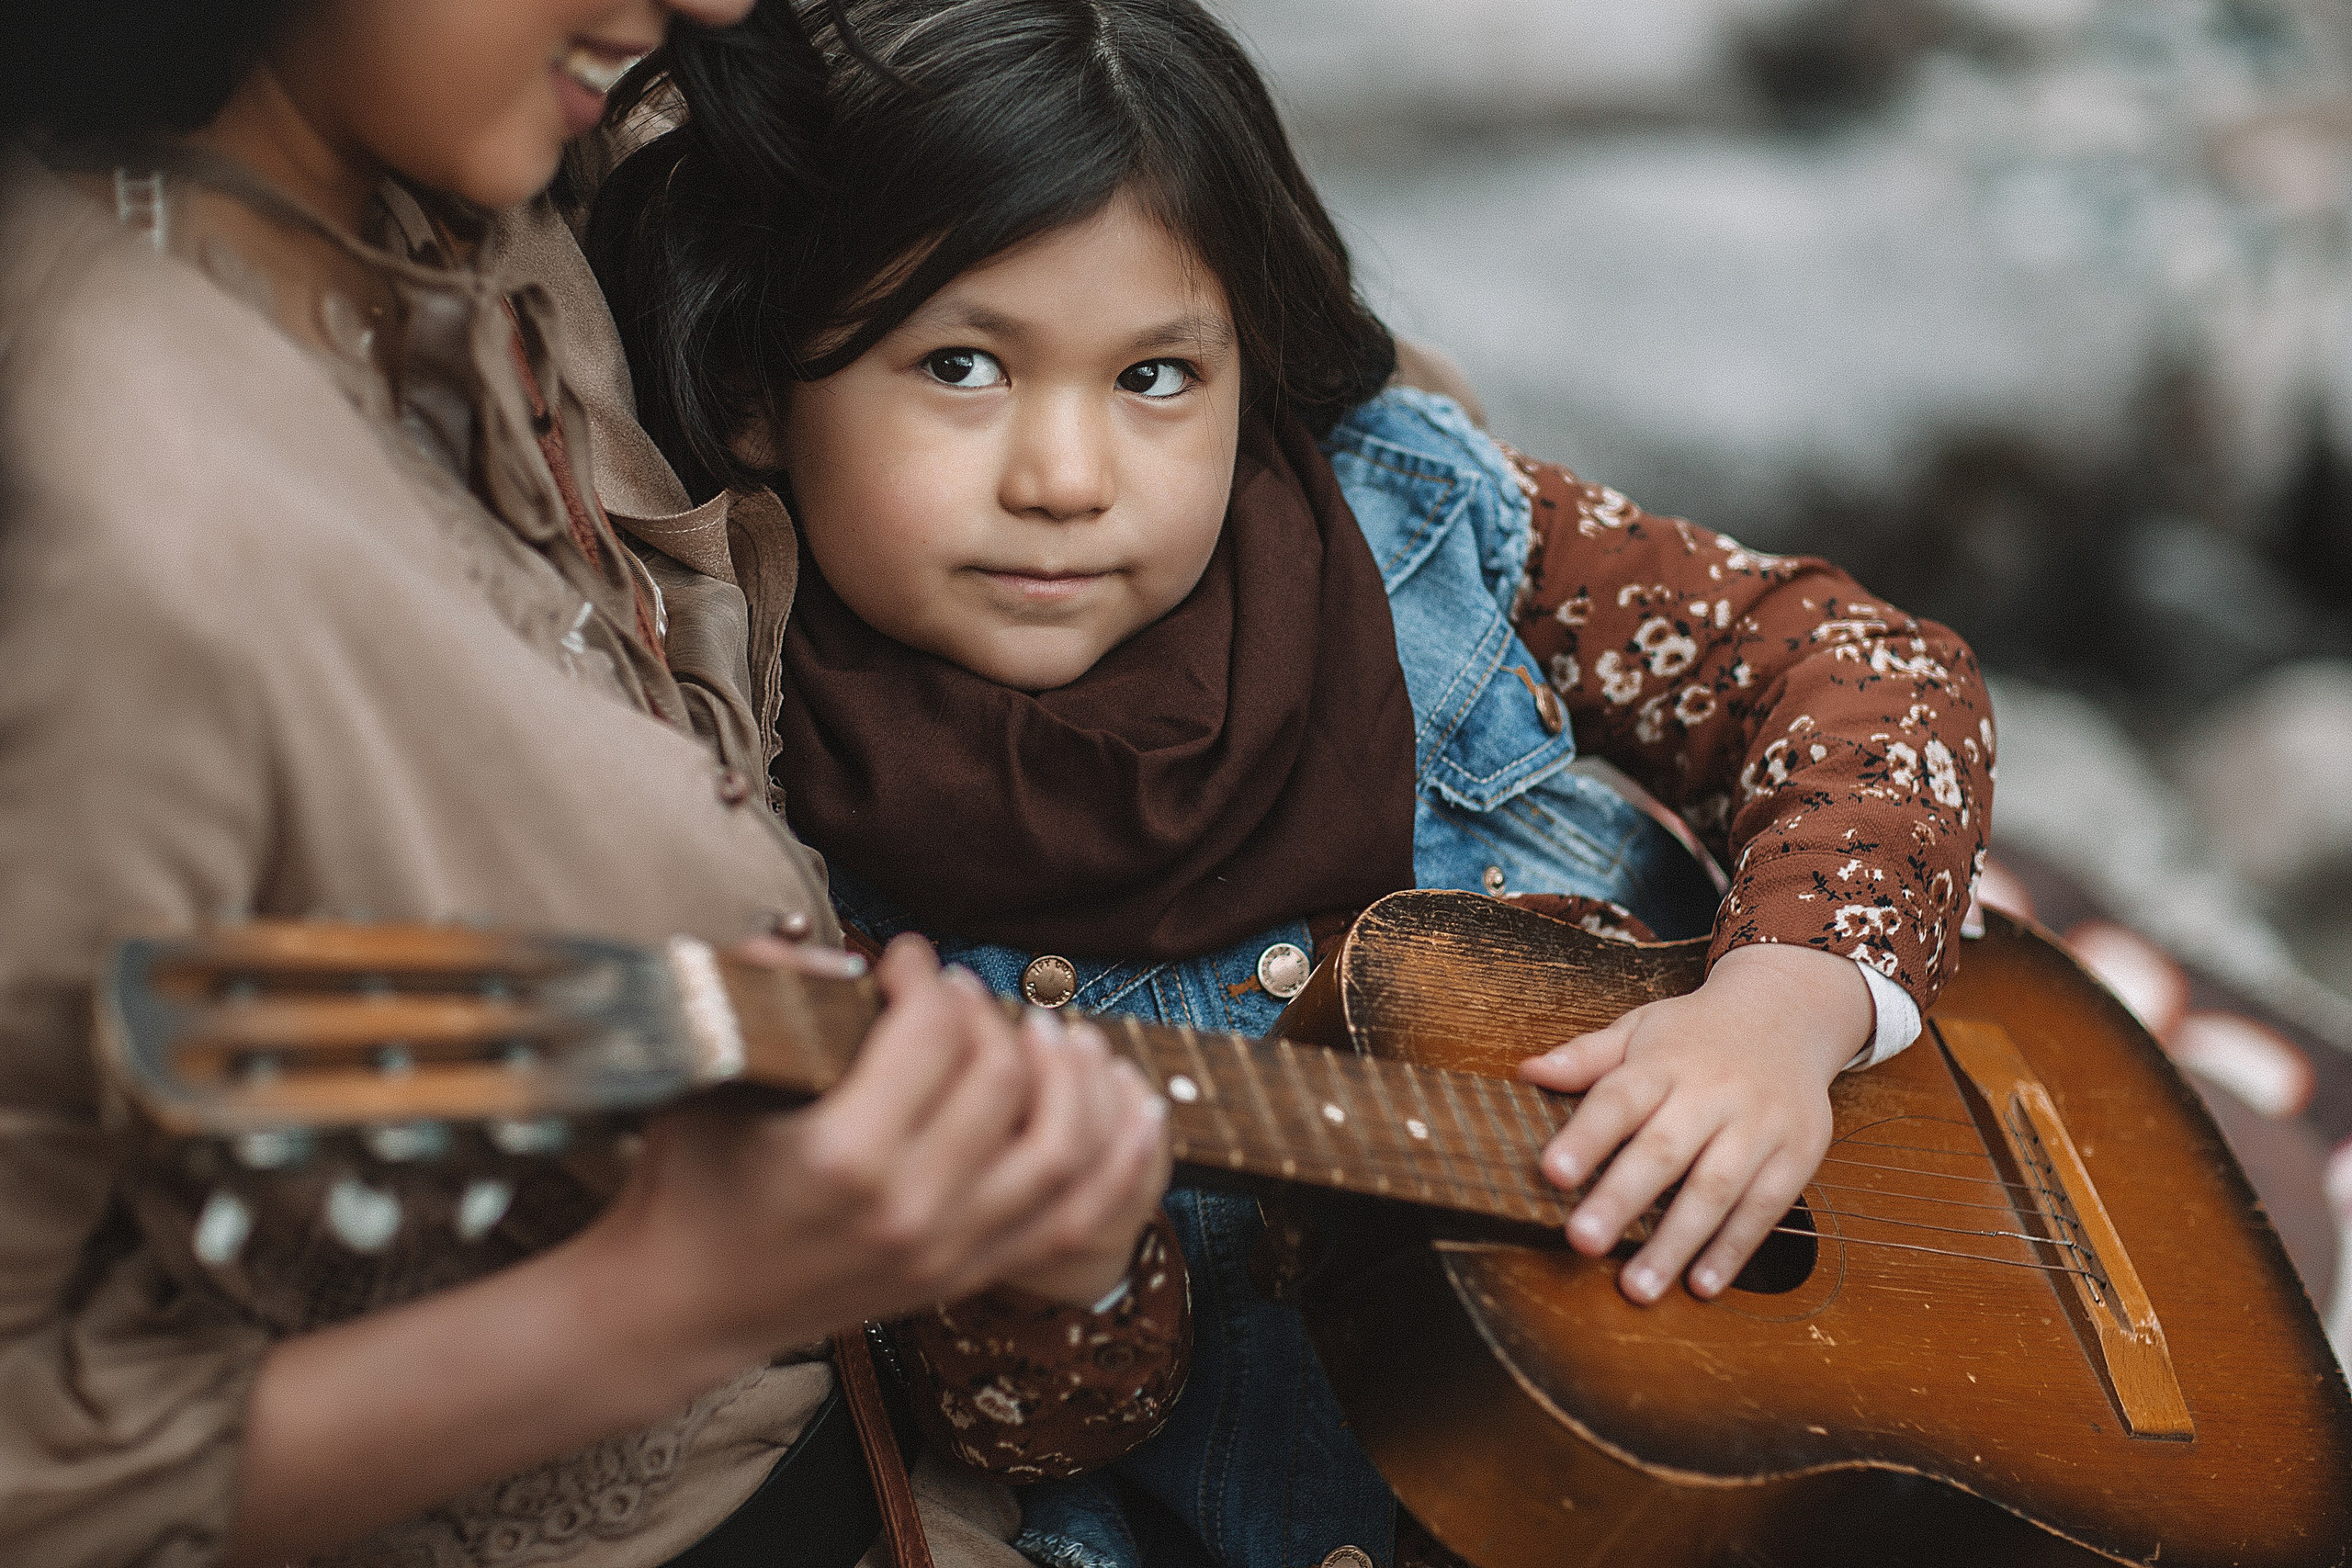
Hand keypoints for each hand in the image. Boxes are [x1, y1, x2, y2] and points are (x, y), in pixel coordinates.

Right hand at [590, 935, 1170, 1377]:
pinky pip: (1078, 1217)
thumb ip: (764, 989)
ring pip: (1063, 1151)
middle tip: (966, 992)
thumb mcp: (708, 1072)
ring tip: (1060, 1033)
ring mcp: (948, 1252)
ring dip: (1077, 1079)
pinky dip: (1121, 1159)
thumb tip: (833, 945)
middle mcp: (910, 1210)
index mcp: (844, 1156)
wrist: (684, 1305)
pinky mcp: (968, 1275)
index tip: (907, 958)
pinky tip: (1138, 1104)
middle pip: (1004, 1081)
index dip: (928, 975)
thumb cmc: (691, 1178)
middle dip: (993, 1015)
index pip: (933, 1035)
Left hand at [1519, 943, 1870, 1304]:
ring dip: (1676, 1242)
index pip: (1619, 1098)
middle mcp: (1714, 1092)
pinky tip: (1701, 1284)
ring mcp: (1760, 1124)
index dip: (1585, 1137)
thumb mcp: (1640, 1029)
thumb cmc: (1698, 1034)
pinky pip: (1765, 1207)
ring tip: (1638, 1287)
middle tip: (1582, 1242)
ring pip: (1715, 1188)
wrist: (1789, 1011)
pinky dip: (1733, 1249)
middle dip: (1622, 1198)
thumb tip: (1528, 1072)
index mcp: (1666, 1062)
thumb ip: (1586, 1057)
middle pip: (1664, 1150)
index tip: (1552, 1173)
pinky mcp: (1797, 1153)